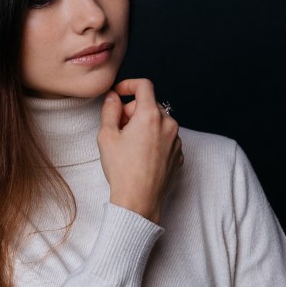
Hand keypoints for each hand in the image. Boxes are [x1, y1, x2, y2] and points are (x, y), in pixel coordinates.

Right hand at [97, 78, 183, 223]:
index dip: (129, 85)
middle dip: (133, 110)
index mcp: (150, 116)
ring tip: (130, 145)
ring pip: (159, 122)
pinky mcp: (179, 155)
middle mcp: (168, 125)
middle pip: (150, 105)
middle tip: (119, 127)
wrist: (138, 201)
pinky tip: (141, 156)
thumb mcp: (107, 136)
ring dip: (145, 126)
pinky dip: (154, 140)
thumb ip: (109, 110)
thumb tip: (113, 97)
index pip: (144, 86)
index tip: (119, 93)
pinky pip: (166, 139)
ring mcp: (177, 141)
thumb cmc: (121, 170)